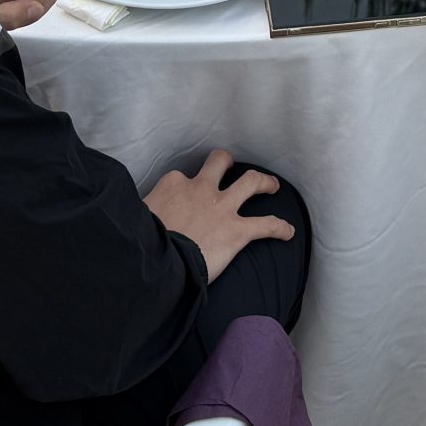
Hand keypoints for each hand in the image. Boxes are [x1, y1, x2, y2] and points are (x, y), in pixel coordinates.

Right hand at [143, 150, 295, 281]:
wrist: (159, 263)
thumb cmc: (143, 242)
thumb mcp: (137, 216)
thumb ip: (145, 210)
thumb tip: (139, 216)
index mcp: (174, 184)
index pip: (180, 178)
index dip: (181, 187)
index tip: (180, 200)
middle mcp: (202, 188)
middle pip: (219, 162)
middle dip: (227, 162)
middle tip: (230, 165)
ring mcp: (222, 207)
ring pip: (250, 182)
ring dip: (264, 181)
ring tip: (273, 185)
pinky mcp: (238, 231)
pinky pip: (266, 225)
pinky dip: (280, 228)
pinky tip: (289, 232)